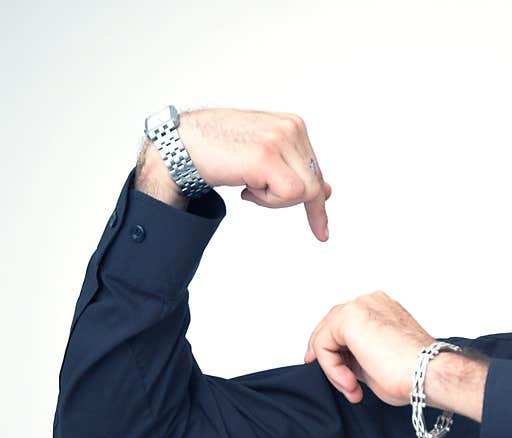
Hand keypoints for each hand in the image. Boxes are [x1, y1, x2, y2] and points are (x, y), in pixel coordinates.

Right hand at [136, 108, 332, 240]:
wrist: (180, 147)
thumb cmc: (216, 151)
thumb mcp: (264, 158)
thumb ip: (294, 170)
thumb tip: (325, 191)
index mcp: (293, 125)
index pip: (316, 171)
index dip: (317, 202)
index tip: (322, 231)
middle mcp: (291, 128)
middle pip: (314, 184)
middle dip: (288, 201)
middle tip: (253, 192)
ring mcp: (280, 139)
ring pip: (305, 192)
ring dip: (274, 200)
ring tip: (248, 184)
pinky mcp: (268, 156)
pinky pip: (290, 195)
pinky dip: (268, 201)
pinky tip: (246, 187)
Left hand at [303, 291, 435, 405]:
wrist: (428, 373)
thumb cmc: (413, 372)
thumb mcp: (376, 362)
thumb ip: (357, 356)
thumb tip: (342, 362)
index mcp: (381, 308)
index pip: (346, 326)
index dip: (337, 354)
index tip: (346, 380)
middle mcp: (370, 302)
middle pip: (332, 326)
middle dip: (331, 358)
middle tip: (344, 384)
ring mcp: (359, 306)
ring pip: (326, 336)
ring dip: (334, 367)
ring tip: (352, 387)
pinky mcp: (348, 318)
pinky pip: (324, 344)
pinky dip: (332, 367)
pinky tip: (350, 382)